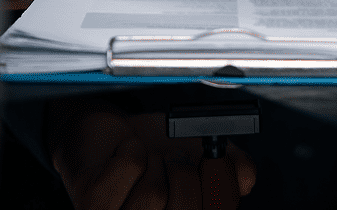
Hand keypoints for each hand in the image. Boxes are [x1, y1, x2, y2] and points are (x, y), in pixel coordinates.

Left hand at [47, 98, 255, 209]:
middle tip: (175, 158)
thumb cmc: (152, 148)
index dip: (221, 183)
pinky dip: (131, 148)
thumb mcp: (200, 154)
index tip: (215, 158)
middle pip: (187, 209)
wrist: (107, 133)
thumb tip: (245, 176)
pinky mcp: (92, 201)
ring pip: (154, 194)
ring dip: (154, 163)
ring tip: (147, 162)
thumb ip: (232, 166)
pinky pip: (129, 167)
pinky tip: (124, 154)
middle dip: (185, 171)